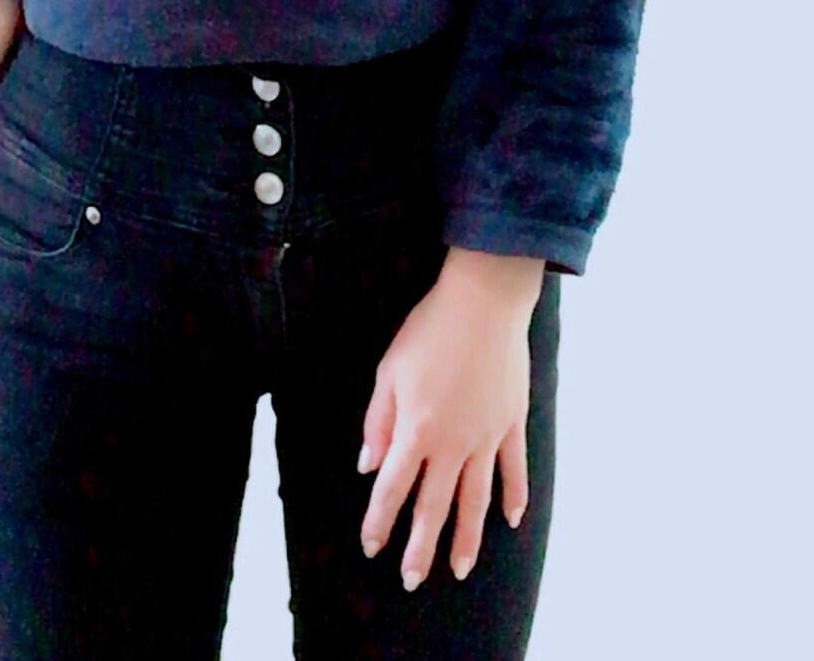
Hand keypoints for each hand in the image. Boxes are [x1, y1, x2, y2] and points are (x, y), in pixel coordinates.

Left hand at [357, 264, 535, 590]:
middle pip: (434, 506)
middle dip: (421, 547)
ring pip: (476, 499)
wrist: (484, 303)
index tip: (372, 546)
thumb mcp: (389, 370)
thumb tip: (368, 465)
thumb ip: (378, 421)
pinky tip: (511, 520)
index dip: (380, 520)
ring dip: (467, 537)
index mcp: (417, 429)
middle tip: (412, 579)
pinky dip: (514, 497)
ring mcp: (487, 436)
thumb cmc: (429, 330)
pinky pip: (514, 469)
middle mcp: (453, 443)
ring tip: (459, 569)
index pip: (393, 488)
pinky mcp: (512, 423)